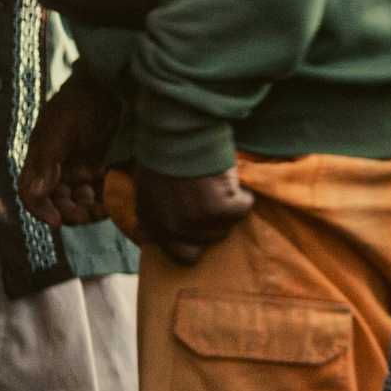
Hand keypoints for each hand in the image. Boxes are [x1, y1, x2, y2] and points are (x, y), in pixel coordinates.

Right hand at [21, 73, 121, 227]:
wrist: (109, 86)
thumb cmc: (78, 104)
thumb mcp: (59, 131)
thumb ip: (45, 163)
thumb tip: (32, 194)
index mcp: (41, 162)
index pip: (32, 195)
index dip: (41, 211)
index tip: (57, 221)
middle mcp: (59, 170)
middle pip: (60, 204)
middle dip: (72, 213)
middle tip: (89, 211)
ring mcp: (82, 170)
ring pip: (83, 202)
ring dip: (92, 210)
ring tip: (104, 206)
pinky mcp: (104, 168)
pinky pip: (104, 192)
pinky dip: (108, 198)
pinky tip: (117, 197)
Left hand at [130, 164, 256, 265]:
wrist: (176, 135)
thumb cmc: (162, 157)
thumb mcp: (146, 191)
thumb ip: (155, 216)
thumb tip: (160, 233)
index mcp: (155, 225)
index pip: (183, 255)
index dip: (198, 242)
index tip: (204, 227)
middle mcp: (175, 229)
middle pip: (212, 239)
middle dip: (216, 220)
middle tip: (214, 198)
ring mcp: (198, 221)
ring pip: (229, 224)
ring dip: (230, 205)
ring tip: (220, 185)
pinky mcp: (220, 208)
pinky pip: (244, 208)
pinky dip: (243, 194)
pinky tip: (231, 181)